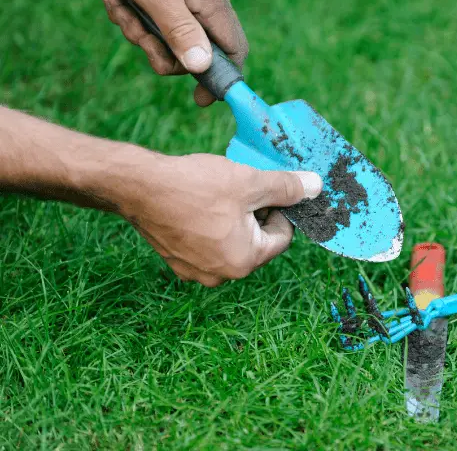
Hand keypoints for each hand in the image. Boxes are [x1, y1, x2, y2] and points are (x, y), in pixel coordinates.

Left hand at [100, 0, 247, 106]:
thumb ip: (180, 31)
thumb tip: (201, 68)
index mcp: (211, 5)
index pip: (233, 51)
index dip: (222, 78)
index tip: (200, 99)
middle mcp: (201, 8)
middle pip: (193, 54)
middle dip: (161, 52)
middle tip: (139, 35)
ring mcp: (182, 5)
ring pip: (167, 42)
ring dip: (138, 33)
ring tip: (119, 7)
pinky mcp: (161, 2)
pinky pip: (151, 27)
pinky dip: (130, 18)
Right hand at [119, 154, 322, 286]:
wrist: (138, 186)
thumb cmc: (196, 186)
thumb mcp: (250, 182)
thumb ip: (287, 188)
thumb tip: (316, 187)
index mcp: (245, 262)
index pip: (282, 238)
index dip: (281, 210)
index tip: (267, 190)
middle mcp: (221, 276)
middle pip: (257, 243)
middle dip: (257, 216)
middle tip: (242, 190)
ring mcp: (196, 272)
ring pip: (232, 243)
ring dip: (234, 220)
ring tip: (219, 196)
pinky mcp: (177, 262)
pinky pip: (208, 245)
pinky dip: (211, 227)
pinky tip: (199, 205)